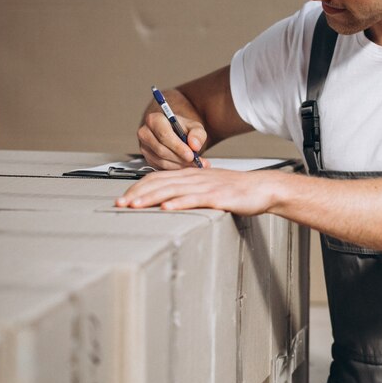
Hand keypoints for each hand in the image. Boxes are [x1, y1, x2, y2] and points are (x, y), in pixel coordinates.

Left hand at [115, 168, 279, 215]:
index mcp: (190, 175)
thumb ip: (188, 190)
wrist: (261, 188)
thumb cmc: (236, 190)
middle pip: (160, 183)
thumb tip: (167, 200)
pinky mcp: (217, 197)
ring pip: (173, 190)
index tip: (123, 198)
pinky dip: (179, 203)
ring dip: (151, 198)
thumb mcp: (208, 186)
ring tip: (134, 205)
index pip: (157, 178)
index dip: (138, 187)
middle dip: (137, 193)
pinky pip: (195, 199)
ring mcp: (205, 186)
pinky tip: (167, 208)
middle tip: (120, 204)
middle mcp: (194, 177)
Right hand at [137, 110, 210, 169]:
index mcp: (155, 119)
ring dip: (178, 165)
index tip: (191, 155)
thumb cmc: (183, 128)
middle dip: (180, 158)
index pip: (164, 135)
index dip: (178, 147)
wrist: (176, 133)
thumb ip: (198, 134)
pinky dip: (174, 168)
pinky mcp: (147, 158)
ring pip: (161, 160)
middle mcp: (145, 132)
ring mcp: (144, 146)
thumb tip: (195, 146)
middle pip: (161, 150)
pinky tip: (184, 166)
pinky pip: (159, 167)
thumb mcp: (195, 127)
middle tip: (194, 162)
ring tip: (192, 164)